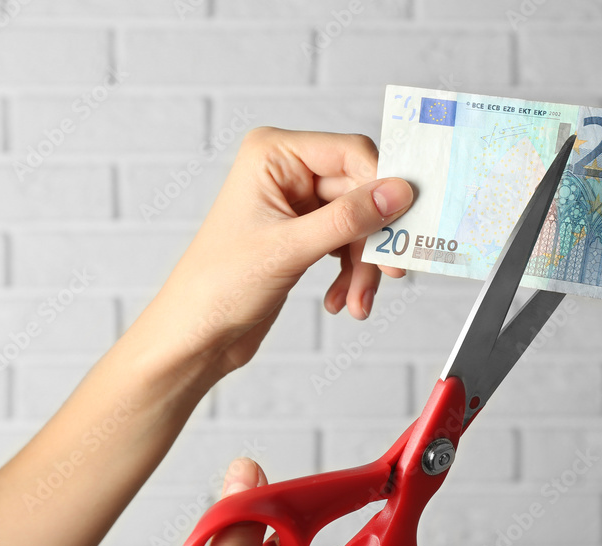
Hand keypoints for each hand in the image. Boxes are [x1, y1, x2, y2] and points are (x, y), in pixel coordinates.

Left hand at [132, 129, 412, 382]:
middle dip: (373, 240)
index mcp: (273, 154)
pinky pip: (348, 245)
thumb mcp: (290, 249)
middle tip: (390, 272)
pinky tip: (342, 301)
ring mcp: (297, 203)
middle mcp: (286, 171)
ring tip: (358, 301)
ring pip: (360, 224)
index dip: (382, 186)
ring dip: (364, 265)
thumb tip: (398, 192)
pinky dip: (352, 274)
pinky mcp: (305, 234)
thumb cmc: (218, 285)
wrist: (196, 336)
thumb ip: (348, 219)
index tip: (405, 223)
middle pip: (361, 192)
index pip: (351, 152)